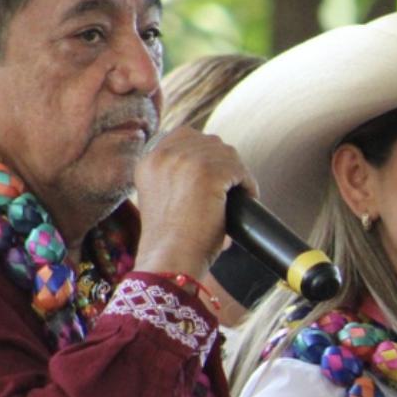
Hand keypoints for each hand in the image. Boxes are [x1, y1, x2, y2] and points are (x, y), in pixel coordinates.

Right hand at [132, 128, 254, 280]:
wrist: (170, 259)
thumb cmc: (171, 241)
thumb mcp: (165, 198)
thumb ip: (178, 177)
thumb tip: (216, 166)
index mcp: (149, 161)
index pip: (184, 136)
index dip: (206, 153)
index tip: (217, 173)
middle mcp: (164, 155)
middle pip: (209, 142)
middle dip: (224, 162)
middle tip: (232, 186)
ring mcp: (186, 161)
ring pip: (226, 154)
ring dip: (237, 173)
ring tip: (240, 194)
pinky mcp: (208, 172)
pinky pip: (239, 169)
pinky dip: (248, 184)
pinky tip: (247, 198)